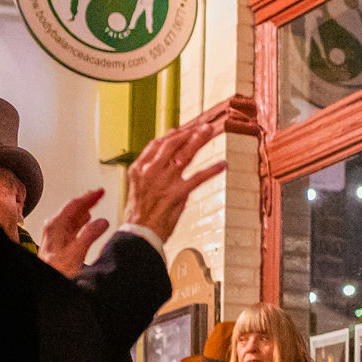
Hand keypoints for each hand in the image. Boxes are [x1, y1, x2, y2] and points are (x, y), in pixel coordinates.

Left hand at [40, 187, 108, 276]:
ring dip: (86, 209)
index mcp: (56, 226)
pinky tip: (88, 219)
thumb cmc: (57, 269)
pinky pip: (73, 225)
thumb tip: (102, 221)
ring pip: (73, 216)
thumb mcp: (76, 253)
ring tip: (96, 203)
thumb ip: (89, 236)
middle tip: (101, 193)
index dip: (89, 197)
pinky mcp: (61, 241)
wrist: (47, 280)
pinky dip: (83, 219)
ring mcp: (57, 234)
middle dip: (88, 200)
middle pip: (73, 209)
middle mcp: (55, 227)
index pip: (74, 205)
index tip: (100, 191)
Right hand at [122, 121, 228, 243]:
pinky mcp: (176, 194)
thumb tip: (169, 148)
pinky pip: (197, 178)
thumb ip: (153, 166)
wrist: (138, 235)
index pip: (158, 143)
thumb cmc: (141, 212)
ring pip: (184, 155)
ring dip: (199, 141)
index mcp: (139, 168)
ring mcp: (163, 182)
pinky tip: (223, 164)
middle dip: (190, 132)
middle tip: (205, 126)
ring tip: (212, 132)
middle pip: (172, 144)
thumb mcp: (141, 185)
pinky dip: (211, 170)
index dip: (174, 134)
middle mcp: (150, 171)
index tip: (187, 128)